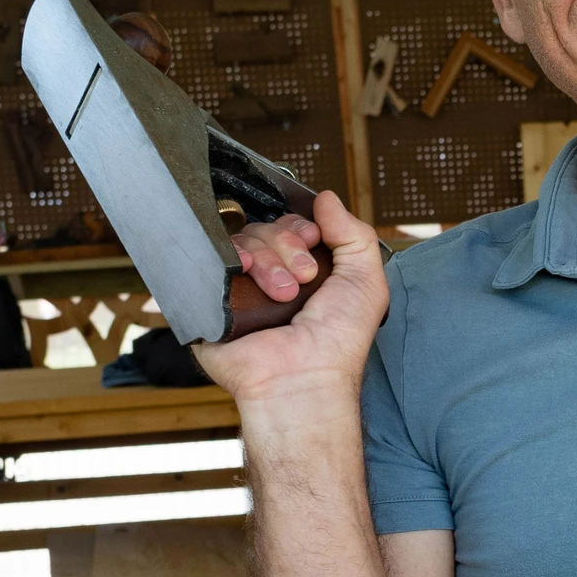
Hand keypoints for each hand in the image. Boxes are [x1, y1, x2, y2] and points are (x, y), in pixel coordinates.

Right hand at [193, 190, 388, 404]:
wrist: (301, 377)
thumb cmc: (339, 340)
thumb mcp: (366, 281)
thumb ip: (354, 234)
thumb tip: (327, 198)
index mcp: (305, 273)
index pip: (293, 226)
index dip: (302, 226)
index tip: (314, 240)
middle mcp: (271, 278)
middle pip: (267, 228)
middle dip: (288, 245)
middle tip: (304, 278)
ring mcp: (239, 289)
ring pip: (242, 240)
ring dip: (269, 260)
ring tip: (284, 294)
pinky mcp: (210, 298)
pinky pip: (210, 258)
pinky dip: (232, 259)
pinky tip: (246, 274)